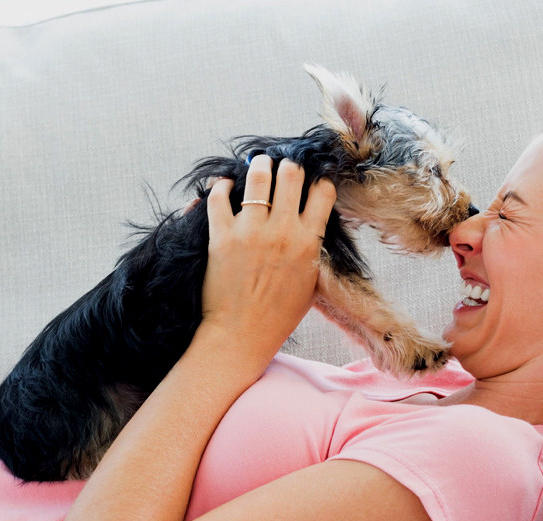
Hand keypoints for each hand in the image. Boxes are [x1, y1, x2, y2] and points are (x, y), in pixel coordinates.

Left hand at [198, 155, 334, 366]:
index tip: (312, 181)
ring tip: (259, 163)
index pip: (322, 192)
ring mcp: (249, 231)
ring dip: (260, 165)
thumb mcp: (311, 282)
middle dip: (289, 166)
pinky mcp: (221, 237)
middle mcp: (281, 231)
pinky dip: (222, 186)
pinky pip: (219, 197)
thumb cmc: (278, 315)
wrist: (241, 335)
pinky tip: (226, 185)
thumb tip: (314, 224)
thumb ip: (313, 249)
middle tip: (284, 167)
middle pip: (291, 174)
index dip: (319, 181)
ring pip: (258, 177)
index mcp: (307, 242)